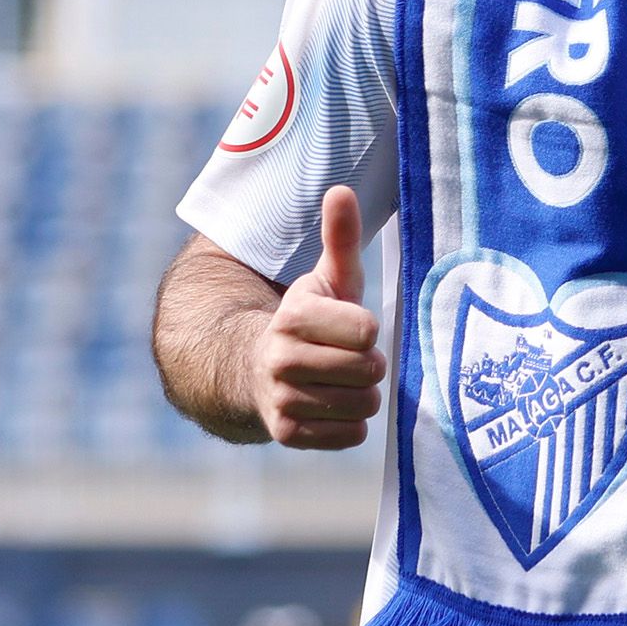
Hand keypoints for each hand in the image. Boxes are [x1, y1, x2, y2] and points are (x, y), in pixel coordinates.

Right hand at [256, 187, 385, 448]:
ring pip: (362, 405)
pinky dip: (350, 424)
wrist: (257, 369)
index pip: (366, 331)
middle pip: (367, 370)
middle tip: (350, 357)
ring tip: (341, 380)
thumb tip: (342, 190)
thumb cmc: (312, 320)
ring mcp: (281, 399)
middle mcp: (279, 358)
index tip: (352, 327)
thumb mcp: (328, 278)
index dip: (367, 330)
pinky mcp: (286, 434)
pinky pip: (350, 435)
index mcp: (293, 315)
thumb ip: (339, 237)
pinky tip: (332, 406)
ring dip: (362, 394)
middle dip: (369, 364)